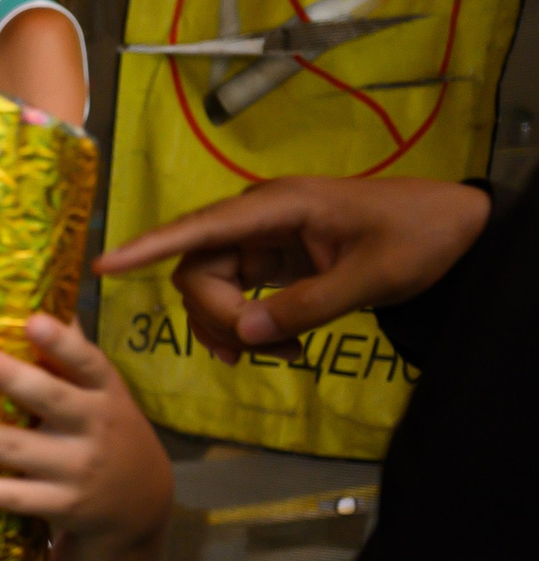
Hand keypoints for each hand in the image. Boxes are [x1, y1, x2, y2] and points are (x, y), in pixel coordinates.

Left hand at [0, 313, 170, 546]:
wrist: (139, 504)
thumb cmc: (106, 430)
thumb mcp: (103, 393)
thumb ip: (72, 357)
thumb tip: (45, 297)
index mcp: (105, 393)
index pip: (88, 363)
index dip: (62, 343)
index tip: (33, 320)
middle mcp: (93, 429)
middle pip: (50, 401)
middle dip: (13, 379)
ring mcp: (75, 470)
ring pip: (13, 449)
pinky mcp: (57, 505)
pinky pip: (7, 495)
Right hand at [93, 175, 489, 361]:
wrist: (456, 229)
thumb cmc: (419, 238)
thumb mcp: (372, 276)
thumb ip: (307, 307)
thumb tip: (245, 335)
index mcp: (279, 205)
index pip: (200, 227)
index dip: (149, 246)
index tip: (105, 266)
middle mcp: (259, 217)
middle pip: (198, 270)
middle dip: (217, 316)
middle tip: (259, 351)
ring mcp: (263, 239)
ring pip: (210, 287)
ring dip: (232, 327)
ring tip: (282, 356)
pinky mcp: (272, 260)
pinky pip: (236, 295)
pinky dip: (249, 326)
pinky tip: (280, 348)